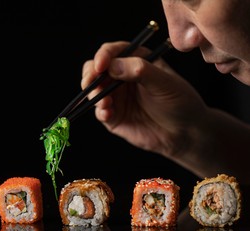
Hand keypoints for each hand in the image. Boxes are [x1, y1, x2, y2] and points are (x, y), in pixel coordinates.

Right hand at [82, 41, 206, 157]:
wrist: (185, 133)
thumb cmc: (180, 102)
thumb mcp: (165, 82)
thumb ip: (140, 71)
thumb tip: (112, 66)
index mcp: (136, 60)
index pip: (112, 52)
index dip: (102, 56)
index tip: (101, 66)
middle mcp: (122, 77)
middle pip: (95, 69)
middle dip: (90, 75)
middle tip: (90, 83)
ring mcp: (116, 97)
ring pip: (93, 90)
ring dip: (94, 94)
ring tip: (105, 103)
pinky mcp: (113, 116)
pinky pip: (99, 111)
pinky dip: (99, 111)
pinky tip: (108, 114)